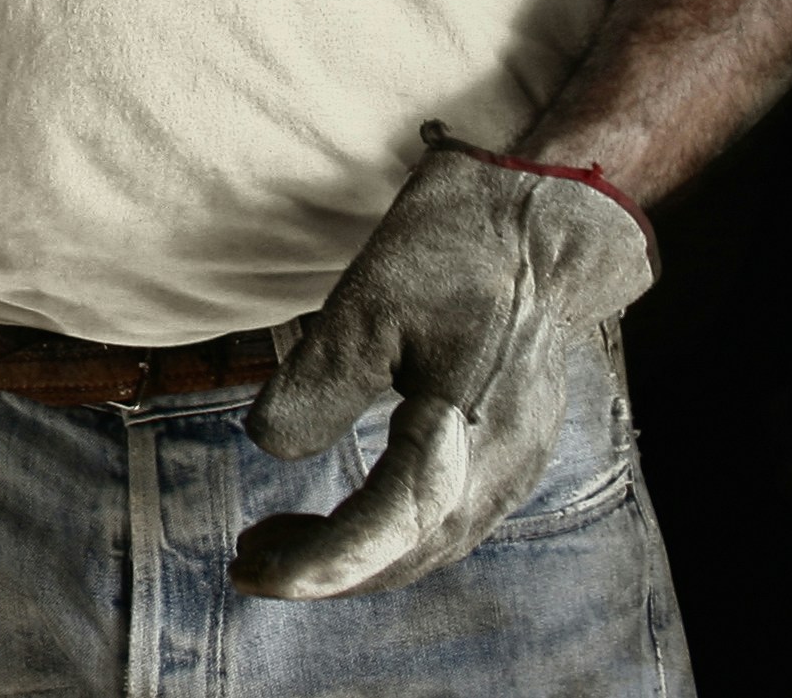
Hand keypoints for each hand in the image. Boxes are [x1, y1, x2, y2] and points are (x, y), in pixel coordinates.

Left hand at [231, 126, 656, 599]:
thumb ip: (322, 381)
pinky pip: (448, 514)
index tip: (257, 570)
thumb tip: (273, 448)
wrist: (542, 219)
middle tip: (249, 566)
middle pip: (413, 551)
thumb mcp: (370, 300)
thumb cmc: (456, 246)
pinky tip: (341, 514)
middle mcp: (505, 461)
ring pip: (433, 540)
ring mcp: (516, 458)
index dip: (323, 560)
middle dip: (330, 572)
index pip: (391, 525)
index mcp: (471, 428)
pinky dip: (390, 530)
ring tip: (276, 545)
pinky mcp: (511, 446)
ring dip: (358, 558)